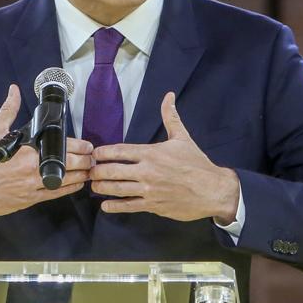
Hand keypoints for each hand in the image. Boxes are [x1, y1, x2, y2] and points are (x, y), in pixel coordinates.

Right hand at [0, 84, 93, 229]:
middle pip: (70, 167)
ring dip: (81, 176)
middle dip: (85, 162)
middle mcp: (32, 172)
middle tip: (92, 158)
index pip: (63, 148)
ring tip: (89, 171)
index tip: (87, 145)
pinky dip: (68, 189)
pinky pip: (55, 195)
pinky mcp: (29, 200)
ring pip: (66, 183)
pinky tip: (75, 184)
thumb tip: (13, 91)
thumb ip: (8, 110)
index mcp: (27, 153)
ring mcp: (32, 188)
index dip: (80, 147)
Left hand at [89, 92, 239, 221]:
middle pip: (113, 170)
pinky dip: (114, 206)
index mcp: (152, 153)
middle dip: (97, 171)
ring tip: (94, 185)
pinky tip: (105, 205)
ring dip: (102, 187)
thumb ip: (170, 117)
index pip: (120, 151)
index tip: (94, 154)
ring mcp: (149, 189)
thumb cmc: (197, 164)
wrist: (213, 190)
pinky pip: (128, 206)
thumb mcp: (183, 138)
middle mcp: (147, 171)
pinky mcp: (153, 205)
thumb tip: (168, 96)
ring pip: (117, 189)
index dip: (102, 153)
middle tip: (89, 171)